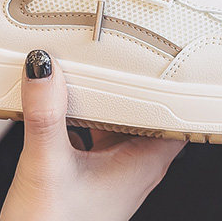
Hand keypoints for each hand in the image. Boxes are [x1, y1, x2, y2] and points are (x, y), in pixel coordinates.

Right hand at [0, 50, 185, 220]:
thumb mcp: (47, 166)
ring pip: (118, 120)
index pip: (178, 112)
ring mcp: (114, 170)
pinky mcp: (91, 175)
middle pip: (145, 110)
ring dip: (106, 97)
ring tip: (92, 65)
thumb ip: (45, 113)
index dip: (176, 82)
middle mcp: (136, 164)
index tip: (167, 51)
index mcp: (144, 161)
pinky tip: (63, 102)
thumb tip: (43, 68)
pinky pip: (95, 132)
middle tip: (123, 45)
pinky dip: (84, 114)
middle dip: (133, 81)